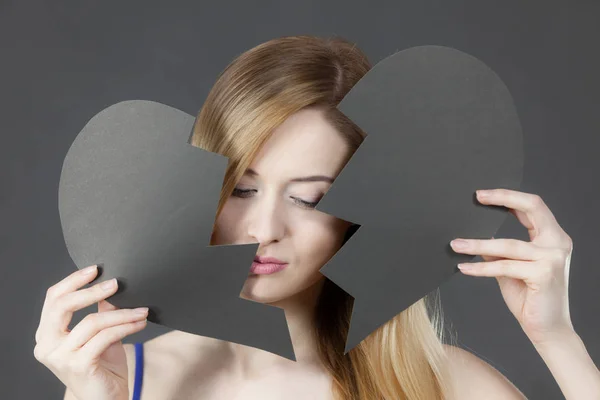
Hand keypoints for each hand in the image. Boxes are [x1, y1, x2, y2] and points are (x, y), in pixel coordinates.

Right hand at [34, 265, 148, 399]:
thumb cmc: (102, 368)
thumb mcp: (101, 334)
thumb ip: (101, 311)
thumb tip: (111, 286)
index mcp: (47, 334)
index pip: (54, 298)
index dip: (74, 280)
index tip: (95, 269)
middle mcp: (46, 345)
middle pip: (62, 305)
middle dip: (91, 290)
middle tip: (115, 283)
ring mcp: (60, 357)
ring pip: (92, 321)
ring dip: (122, 313)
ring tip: (141, 310)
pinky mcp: (78, 366)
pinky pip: (105, 337)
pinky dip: (126, 326)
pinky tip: (140, 323)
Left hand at [450, 189, 574, 345]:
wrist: (547, 329)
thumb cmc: (529, 297)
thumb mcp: (510, 267)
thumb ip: (499, 250)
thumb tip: (475, 235)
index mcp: (552, 237)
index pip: (532, 206)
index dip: (507, 197)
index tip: (481, 195)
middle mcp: (557, 243)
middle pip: (533, 207)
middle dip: (504, 198)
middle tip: (477, 197)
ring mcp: (552, 258)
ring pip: (508, 244)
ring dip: (477, 244)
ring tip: (456, 244)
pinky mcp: (543, 274)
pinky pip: (504, 266)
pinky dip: (481, 268)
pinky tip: (464, 267)